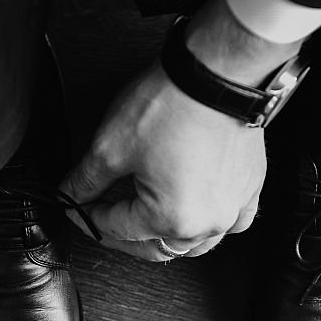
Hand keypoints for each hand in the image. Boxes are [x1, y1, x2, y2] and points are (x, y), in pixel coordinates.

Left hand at [59, 0, 302, 261]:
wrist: (217, 74)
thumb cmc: (173, 105)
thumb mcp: (111, 146)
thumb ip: (86, 179)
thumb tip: (71, 193)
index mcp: (171, 219)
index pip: (116, 229)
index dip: (88, 218)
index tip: (75, 206)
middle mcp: (207, 223)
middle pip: (155, 247)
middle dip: (124, 236)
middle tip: (101, 216)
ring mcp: (232, 208)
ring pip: (194, 243)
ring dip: (165, 237)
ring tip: (143, 218)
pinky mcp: (249, 188)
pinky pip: (229, 223)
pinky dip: (208, 224)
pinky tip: (195, 211)